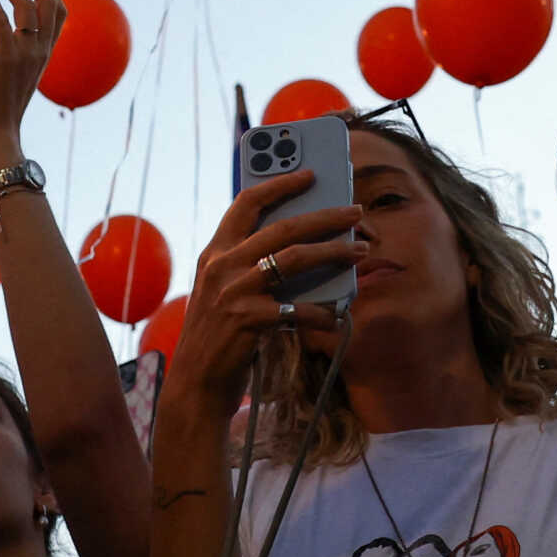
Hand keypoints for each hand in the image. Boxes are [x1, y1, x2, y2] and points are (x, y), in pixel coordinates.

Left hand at [0, 0, 63, 170]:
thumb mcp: (20, 74)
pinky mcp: (3, 56)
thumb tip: (9, 40)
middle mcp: (41, 49)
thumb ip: (22, 55)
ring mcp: (25, 52)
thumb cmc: (3, 105)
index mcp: (47, 52)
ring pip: (25, 4)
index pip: (60, 9)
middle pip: (47, 0)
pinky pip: (0, 18)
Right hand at [167, 172, 361, 418]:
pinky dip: (321, 312)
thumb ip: (250, 267)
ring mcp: (233, 291)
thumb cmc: (218, 336)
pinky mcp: (247, 320)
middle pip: (282, 227)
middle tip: (354, 210)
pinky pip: (297, 309)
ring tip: (360, 249)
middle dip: (324, 215)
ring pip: (294, 258)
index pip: (246, 203)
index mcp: (214, 253)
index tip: (308, 173)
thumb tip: (305, 247)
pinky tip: (336, 315)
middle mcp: (221, 266)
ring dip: (334, 251)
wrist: (196, 383)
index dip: (278, 184)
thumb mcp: (224, 291)